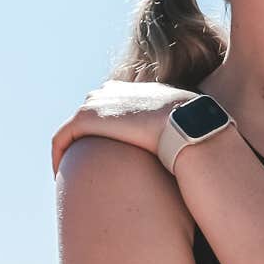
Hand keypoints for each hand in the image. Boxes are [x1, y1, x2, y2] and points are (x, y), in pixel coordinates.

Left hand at [51, 80, 196, 177]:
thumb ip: (194, 136)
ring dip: (73, 147)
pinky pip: (64, 136)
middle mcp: (120, 90)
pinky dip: (59, 153)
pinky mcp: (88, 117)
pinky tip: (60, 174)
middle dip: (91, 135)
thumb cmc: (205, 140)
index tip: (116, 151)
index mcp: (146, 89)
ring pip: (77, 125)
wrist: (192, 131)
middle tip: (92, 163)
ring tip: (74, 171)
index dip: (115, 127)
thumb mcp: (203, 130)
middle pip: (96, 110)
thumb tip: (203, 152)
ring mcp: (103, 102)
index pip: (122, 103)